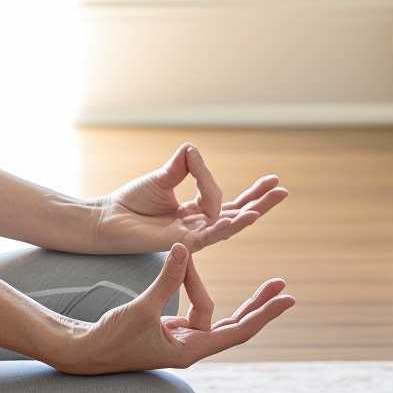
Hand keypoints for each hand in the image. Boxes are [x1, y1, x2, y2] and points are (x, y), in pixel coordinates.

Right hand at [50, 243, 292, 373]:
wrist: (82, 352)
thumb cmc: (111, 337)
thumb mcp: (143, 307)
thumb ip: (167, 279)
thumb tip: (185, 247)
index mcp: (191, 350)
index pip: (238, 331)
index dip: (264, 314)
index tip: (287, 299)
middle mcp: (190, 347)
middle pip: (235, 325)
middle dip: (258, 306)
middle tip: (282, 285)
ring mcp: (180, 339)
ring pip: (213, 314)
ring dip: (229, 296)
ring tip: (254, 279)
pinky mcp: (167, 330)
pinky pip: (193, 308)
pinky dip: (197, 290)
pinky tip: (200, 274)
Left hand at [90, 140, 286, 253]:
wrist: (108, 219)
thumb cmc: (131, 202)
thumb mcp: (162, 177)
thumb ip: (183, 166)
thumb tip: (194, 149)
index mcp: (194, 211)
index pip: (223, 197)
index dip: (238, 186)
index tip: (236, 168)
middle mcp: (198, 225)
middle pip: (236, 214)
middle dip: (260, 203)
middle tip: (283, 191)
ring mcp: (191, 236)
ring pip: (226, 226)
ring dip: (247, 216)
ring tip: (266, 206)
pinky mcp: (182, 243)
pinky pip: (208, 235)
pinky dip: (225, 226)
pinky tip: (241, 218)